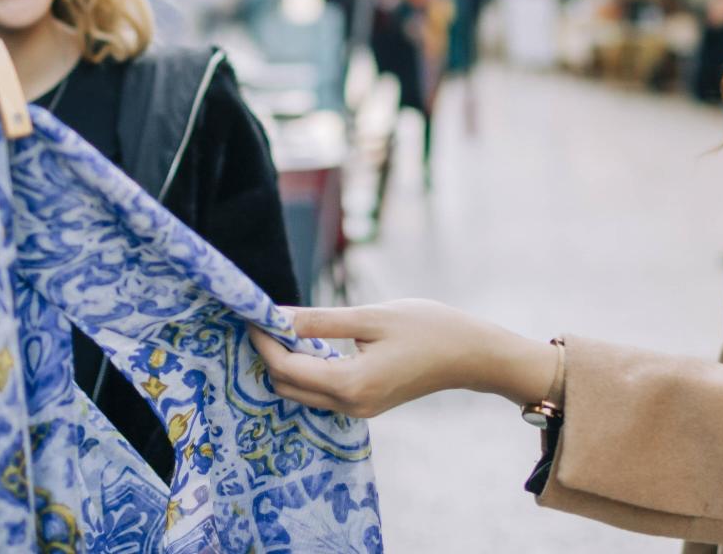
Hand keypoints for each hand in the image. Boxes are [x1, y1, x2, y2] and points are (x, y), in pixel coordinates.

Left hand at [248, 300, 556, 418]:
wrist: (471, 354)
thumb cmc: (427, 327)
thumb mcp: (371, 317)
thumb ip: (320, 320)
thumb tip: (276, 316)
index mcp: (350, 384)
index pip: (285, 368)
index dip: (262, 341)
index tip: (251, 312)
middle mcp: (349, 406)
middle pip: (286, 386)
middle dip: (268, 354)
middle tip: (263, 317)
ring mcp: (357, 410)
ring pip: (300, 392)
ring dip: (285, 362)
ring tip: (283, 326)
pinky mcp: (365, 406)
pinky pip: (320, 393)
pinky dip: (306, 369)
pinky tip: (308, 342)